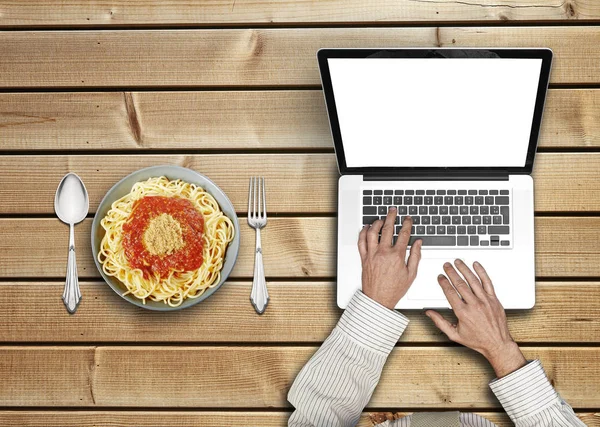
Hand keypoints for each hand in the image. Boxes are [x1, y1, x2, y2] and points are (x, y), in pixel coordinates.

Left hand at [357, 208, 421, 308]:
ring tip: (381, 218)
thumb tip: (418, 243)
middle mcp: (383, 253)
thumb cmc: (394, 289)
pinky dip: (363, 232)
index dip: (407, 224)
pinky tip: (366, 228)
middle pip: (387, 228)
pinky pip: (361, 242)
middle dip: (391, 217)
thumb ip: (415, 256)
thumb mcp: (411, 274)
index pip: (403, 234)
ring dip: (377, 223)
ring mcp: (372, 254)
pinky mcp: (364, 258)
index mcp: (396, 256)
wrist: (378, 299)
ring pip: (372, 232)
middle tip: (393, 211)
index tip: (408, 219)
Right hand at [425, 260, 526, 377]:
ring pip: (473, 280)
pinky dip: (482, 272)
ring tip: (458, 262)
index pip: (450, 292)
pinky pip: (487, 282)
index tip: (440, 277)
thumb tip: (429, 313)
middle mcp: (474, 305)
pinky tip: (476, 265)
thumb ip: (440, 322)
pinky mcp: (494, 299)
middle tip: (446, 265)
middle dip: (451, 272)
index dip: (443, 282)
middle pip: (460, 284)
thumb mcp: (454, 335)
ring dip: (464, 269)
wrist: (497, 344)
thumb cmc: (478, 340)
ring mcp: (485, 301)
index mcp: (463, 313)